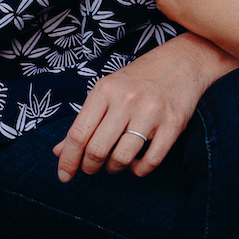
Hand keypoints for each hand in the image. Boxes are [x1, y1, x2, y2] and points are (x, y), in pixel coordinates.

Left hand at [53, 33, 238, 181]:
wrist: (180, 62)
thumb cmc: (138, 79)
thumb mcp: (107, 92)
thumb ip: (84, 121)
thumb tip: (58, 152)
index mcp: (105, 90)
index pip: (79, 133)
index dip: (68, 160)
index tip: (64, 176)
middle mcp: (126, 99)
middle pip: (97, 149)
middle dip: (90, 167)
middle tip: (92, 167)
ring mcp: (151, 111)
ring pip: (121, 158)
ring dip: (114, 169)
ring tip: (116, 162)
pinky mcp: (173, 123)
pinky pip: (150, 161)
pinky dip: (139, 170)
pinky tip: (137, 162)